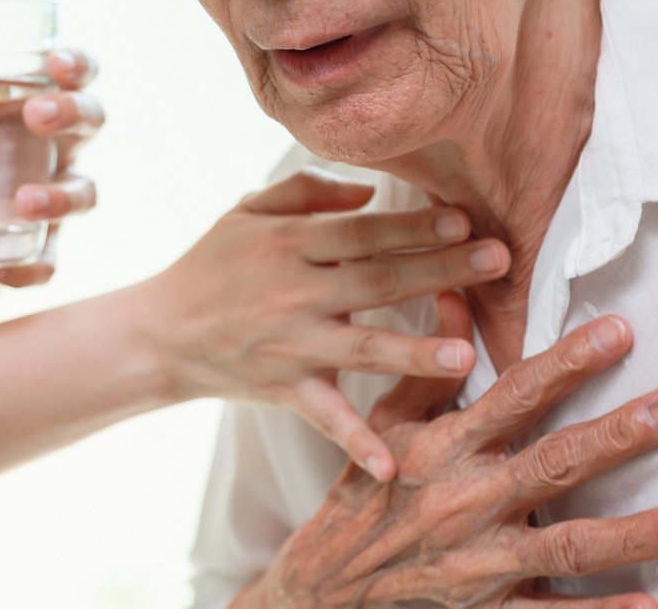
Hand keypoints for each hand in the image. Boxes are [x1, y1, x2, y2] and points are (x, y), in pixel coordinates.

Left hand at [0, 49, 103, 287]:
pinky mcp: (45, 243)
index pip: (78, 71)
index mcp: (43, 99)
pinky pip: (52, 260)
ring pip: (87, 192)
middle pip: (91, 121)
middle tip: (35, 116)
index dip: (77, 63)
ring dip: (61, 195)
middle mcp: (63, 144)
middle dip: (70, 114)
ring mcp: (60, 192)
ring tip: (25, 201)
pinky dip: (29, 269)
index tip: (56, 62)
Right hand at [140, 167, 512, 479]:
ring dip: (414, 351)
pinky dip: (356, 443)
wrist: (159, 333)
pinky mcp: (285, 389)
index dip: (413, 224)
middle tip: (498, 260)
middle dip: (441, 269)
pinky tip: (391, 467)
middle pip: (378, 280)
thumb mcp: (246, 211)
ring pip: (363, 347)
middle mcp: (294, 292)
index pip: (363, 231)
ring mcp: (291, 344)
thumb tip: (369, 190)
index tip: (464, 217)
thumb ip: (306, 191)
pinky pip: (326, 418)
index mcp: (289, 244)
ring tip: (463, 354)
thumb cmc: (211, 264)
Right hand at [243, 316, 657, 607]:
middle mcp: (467, 498)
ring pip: (565, 543)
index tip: (620, 332)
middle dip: (618, 434)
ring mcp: (480, 559)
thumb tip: (454, 295)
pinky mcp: (486, 608)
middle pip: (554, 462)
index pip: (516, 395)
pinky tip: (648, 605)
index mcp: (446, 446)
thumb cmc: (365, 493)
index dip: (568, 362)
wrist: (326, 585)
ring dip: (629, 533)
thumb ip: (429, 365)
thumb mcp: (387, 421)